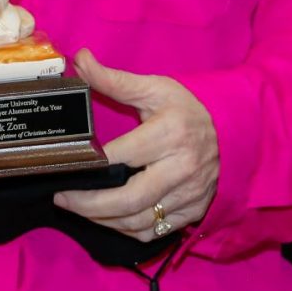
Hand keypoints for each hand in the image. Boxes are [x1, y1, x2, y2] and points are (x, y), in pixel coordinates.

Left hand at [53, 50, 218, 241]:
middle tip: (62, 199)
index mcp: (171, 133)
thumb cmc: (184, 108)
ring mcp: (189, 194)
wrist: (229, 132)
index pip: (123, 155)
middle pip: (129, 198)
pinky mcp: (192, 211)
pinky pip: (154, 232)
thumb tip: (80, 59)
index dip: (92, 163)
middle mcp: (182, 167)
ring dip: (103, 220)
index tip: (67, 164)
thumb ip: (113, 79)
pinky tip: (108, 219)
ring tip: (78, 208)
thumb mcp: (152, 88)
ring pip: (139, 221)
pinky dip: (127, 230)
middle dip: (89, 204)